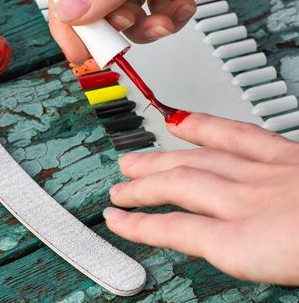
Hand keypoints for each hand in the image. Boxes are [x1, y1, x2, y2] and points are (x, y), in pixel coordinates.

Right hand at [49, 0, 245, 64]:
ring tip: (162, 22)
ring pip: (129, 14)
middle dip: (113, 29)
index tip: (79, 51)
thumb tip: (72, 13)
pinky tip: (183, 7)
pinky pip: (157, 10)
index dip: (67, 22)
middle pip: (96, 5)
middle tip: (121, 45)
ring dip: (146, 28)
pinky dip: (170, 18)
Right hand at [104, 113, 298, 284]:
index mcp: (248, 245)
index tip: (116, 221)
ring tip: (134, 162)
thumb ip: (243, 256)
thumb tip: (214, 247)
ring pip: (197, 161)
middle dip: (141, 189)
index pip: (175, 230)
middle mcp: (249, 203)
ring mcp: (267, 174)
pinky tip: (182, 122)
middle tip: (120, 190)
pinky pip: (238, 135)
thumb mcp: (281, 275)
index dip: (138, 226)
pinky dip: (204, 126)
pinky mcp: (288, 156)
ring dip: (158, 161)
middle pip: (178, 188)